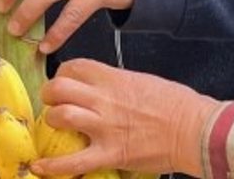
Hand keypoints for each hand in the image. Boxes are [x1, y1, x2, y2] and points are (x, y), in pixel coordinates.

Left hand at [33, 59, 220, 177]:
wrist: (194, 129)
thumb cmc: (176, 104)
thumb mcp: (143, 81)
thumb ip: (117, 83)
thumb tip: (102, 90)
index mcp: (114, 78)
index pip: (74, 67)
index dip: (62, 74)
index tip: (64, 83)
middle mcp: (105, 99)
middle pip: (58, 89)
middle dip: (50, 96)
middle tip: (53, 104)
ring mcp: (105, 127)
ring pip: (60, 117)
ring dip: (51, 122)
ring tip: (53, 128)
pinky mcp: (110, 153)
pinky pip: (72, 161)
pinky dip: (52, 165)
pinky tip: (39, 166)